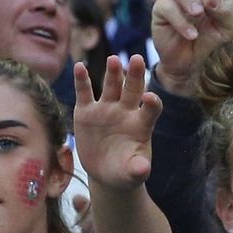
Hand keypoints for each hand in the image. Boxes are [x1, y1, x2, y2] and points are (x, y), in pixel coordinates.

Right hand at [73, 55, 162, 192]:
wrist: (105, 172)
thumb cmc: (124, 172)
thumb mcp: (132, 174)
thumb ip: (138, 170)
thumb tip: (143, 170)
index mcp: (141, 124)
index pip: (151, 109)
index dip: (152, 103)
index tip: (150, 98)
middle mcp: (126, 111)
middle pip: (133, 89)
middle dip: (135, 75)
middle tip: (137, 58)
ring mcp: (106, 108)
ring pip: (111, 86)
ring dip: (112, 72)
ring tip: (113, 60)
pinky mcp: (86, 111)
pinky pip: (84, 92)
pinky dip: (82, 80)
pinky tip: (79, 67)